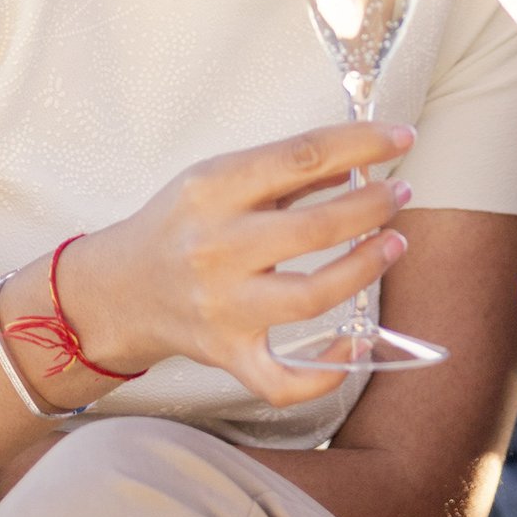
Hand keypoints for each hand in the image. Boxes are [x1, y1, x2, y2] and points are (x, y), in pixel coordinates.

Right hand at [41, 121, 417, 411]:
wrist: (117, 289)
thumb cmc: (178, 225)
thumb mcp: (219, 179)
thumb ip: (286, 171)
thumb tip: (358, 156)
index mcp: (214, 189)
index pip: (302, 156)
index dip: (362, 144)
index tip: (399, 137)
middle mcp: (216, 247)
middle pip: (315, 228)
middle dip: (372, 206)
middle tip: (398, 194)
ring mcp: (222, 307)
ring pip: (311, 296)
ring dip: (365, 268)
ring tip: (393, 243)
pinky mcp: (227, 354)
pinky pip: (284, 378)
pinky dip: (327, 369)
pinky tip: (357, 341)